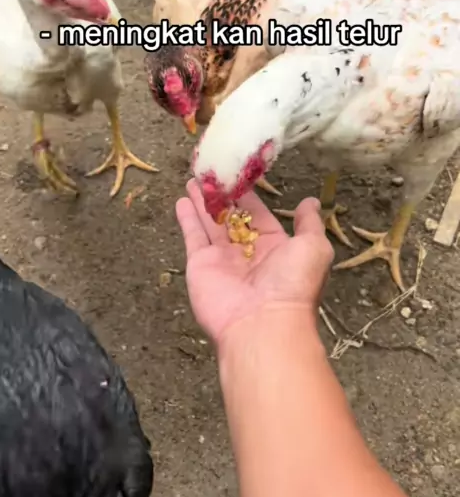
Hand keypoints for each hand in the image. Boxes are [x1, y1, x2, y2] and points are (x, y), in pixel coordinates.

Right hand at [176, 180, 333, 345]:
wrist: (262, 324)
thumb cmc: (292, 285)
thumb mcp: (313, 248)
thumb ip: (309, 223)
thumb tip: (311, 202)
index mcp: (274, 247)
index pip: (259, 214)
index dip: (249, 196)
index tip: (240, 174)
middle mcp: (246, 252)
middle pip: (232, 217)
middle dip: (222, 196)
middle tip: (212, 172)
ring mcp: (221, 258)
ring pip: (210, 223)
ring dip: (203, 201)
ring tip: (194, 179)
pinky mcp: (200, 264)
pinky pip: (193, 236)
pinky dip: (187, 218)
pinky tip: (183, 199)